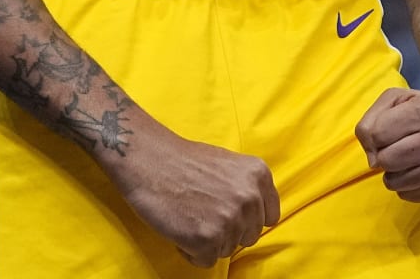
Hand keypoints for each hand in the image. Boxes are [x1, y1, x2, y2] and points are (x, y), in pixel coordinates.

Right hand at [111, 126, 279, 267]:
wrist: (149, 159)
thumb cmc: (183, 161)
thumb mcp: (229, 164)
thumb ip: (246, 187)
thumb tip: (254, 214)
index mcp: (258, 175)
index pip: (269, 217)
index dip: (248, 220)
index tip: (231, 216)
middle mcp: (250, 198)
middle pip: (249, 236)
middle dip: (227, 231)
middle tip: (202, 213)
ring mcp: (230, 219)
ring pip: (227, 249)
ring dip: (208, 241)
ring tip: (189, 216)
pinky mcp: (208, 239)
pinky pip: (206, 260)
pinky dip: (191, 251)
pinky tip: (180, 229)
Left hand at [355, 87, 419, 202]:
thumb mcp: (397, 98)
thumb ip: (371, 121)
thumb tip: (372, 159)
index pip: (377, 134)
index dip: (375, 134)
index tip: (386, 131)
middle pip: (386, 160)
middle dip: (385, 154)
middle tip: (397, 145)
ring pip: (396, 182)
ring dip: (395, 171)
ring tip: (410, 156)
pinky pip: (410, 195)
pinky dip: (408, 184)